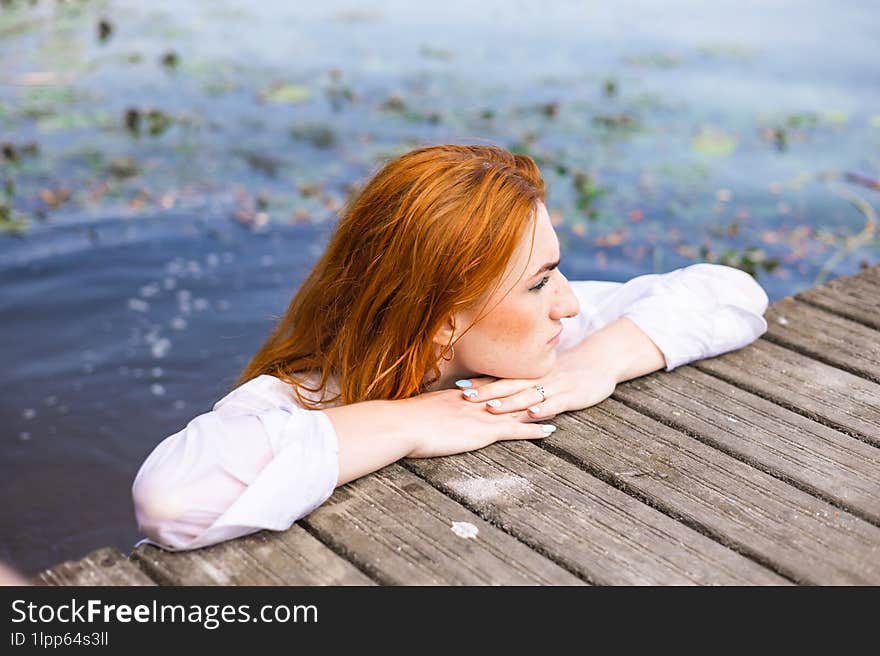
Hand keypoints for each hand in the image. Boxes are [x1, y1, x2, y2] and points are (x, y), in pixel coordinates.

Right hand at [396, 388, 557, 458]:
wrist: (402, 424)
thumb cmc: (402, 421)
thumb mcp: (418, 410)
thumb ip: (428, 410)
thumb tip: (424, 413)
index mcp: (459, 395)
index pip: (489, 386)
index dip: (506, 383)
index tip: (520, 380)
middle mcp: (475, 401)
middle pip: (509, 392)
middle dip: (530, 389)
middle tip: (551, 385)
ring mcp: (482, 414)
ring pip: (519, 408)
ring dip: (540, 407)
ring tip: (560, 405)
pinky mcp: (484, 431)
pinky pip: (516, 429)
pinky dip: (535, 429)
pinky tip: (551, 431)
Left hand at [456, 349, 617, 420]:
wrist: (601, 361)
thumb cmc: (568, 372)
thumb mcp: (543, 375)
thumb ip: (522, 382)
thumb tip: (494, 392)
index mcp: (530, 375)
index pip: (501, 378)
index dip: (480, 382)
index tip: (457, 385)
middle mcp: (539, 379)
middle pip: (509, 386)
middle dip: (486, 392)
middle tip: (464, 396)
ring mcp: (555, 387)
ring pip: (529, 395)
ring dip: (509, 402)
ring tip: (490, 407)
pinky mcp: (572, 396)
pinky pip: (556, 403)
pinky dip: (544, 409)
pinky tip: (533, 414)